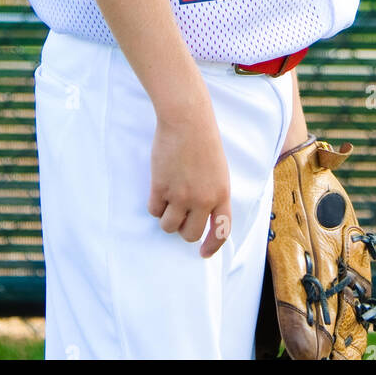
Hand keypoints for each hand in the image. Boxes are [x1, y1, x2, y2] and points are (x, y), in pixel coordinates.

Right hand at [148, 111, 231, 258]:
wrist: (187, 121)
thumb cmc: (204, 141)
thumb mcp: (218, 171)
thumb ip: (213, 194)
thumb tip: (202, 216)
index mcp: (221, 194)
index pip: (221, 231)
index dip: (212, 245)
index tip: (203, 253)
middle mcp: (202, 199)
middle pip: (190, 234)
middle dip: (183, 229)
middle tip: (180, 216)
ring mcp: (181, 195)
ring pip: (168, 226)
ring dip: (166, 218)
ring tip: (168, 201)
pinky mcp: (161, 187)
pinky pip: (154, 210)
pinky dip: (155, 205)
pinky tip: (159, 190)